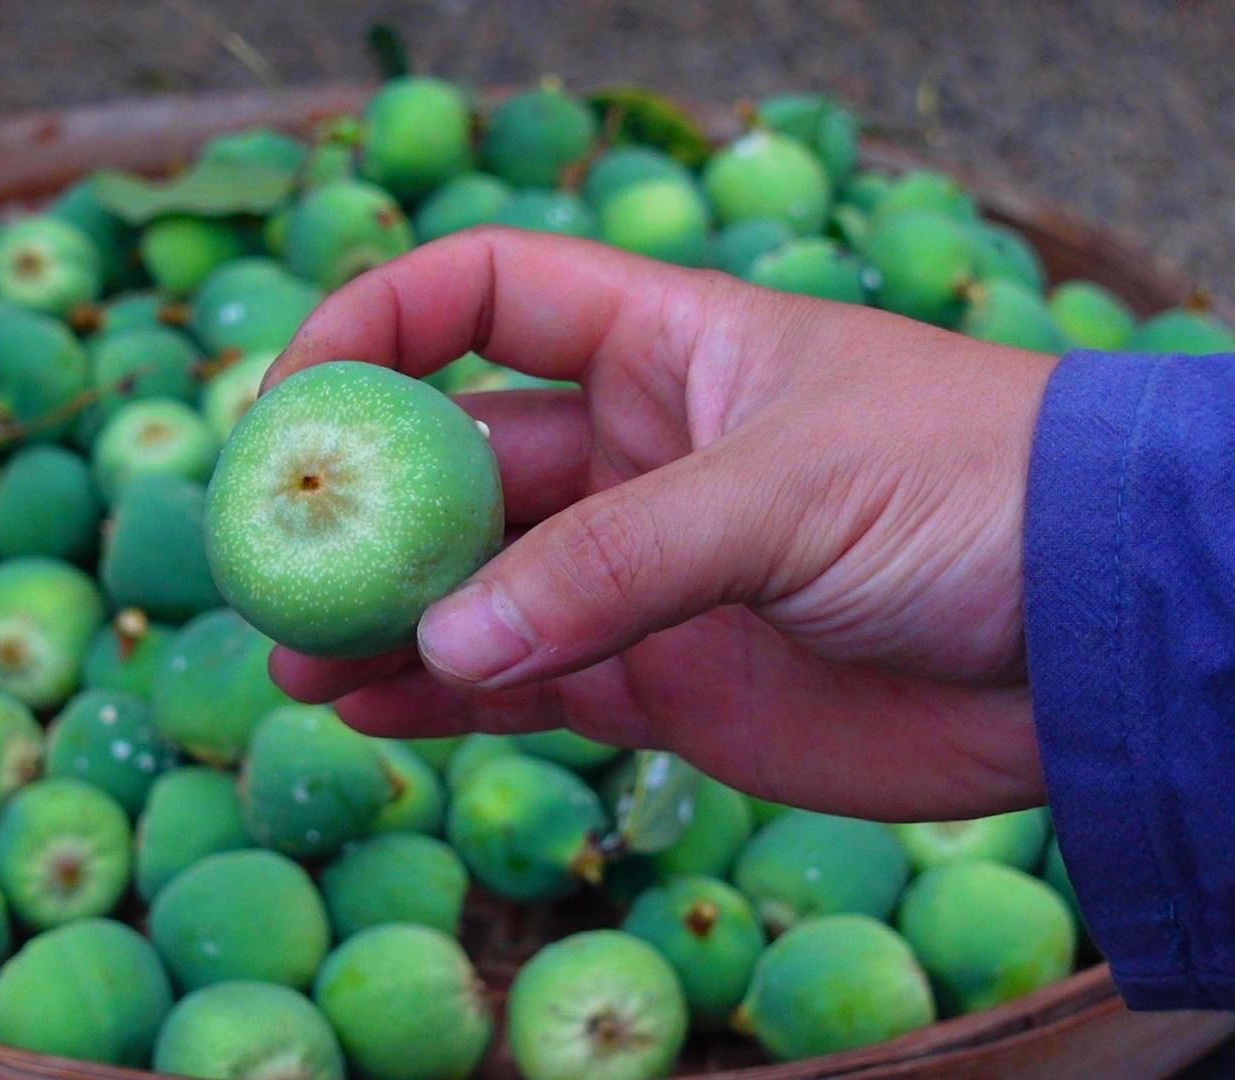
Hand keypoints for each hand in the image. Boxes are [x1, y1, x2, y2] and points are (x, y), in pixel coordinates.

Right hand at [263, 227, 1058, 821]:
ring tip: (296, 660)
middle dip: (358, 504)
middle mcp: (631, 449)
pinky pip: (523, 683)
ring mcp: (638, 570)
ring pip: (474, 584)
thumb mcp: (783, 491)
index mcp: (661, 346)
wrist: (1090, 640)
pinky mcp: (658, 679)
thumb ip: (613, 562)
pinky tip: (372, 710)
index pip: (481, 295)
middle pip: (452, 456)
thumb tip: (444, 635)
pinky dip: (445, 698)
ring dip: (381, 616)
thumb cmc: (966, 493)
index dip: (375, 324)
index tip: (295, 397)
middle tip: (273, 562)